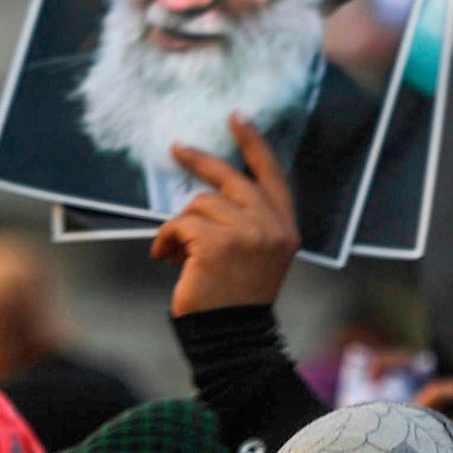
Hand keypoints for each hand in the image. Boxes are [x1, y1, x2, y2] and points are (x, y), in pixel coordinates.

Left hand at [151, 115, 300, 316]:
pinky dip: (167, 240)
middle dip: (199, 161)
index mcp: (284, 227)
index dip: (253, 143)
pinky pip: (180, 223)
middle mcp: (271, 226)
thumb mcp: (256, 253)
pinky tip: (169, 259)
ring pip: (199, 204)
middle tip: (177, 149)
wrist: (231, 336)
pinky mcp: (218, 243)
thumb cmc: (236, 297)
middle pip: (229, 178)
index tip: (237, 117)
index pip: (270, 174)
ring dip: (182, 227)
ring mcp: (247, 233)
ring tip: (181, 254)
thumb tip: (210, 189)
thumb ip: (247, 219)